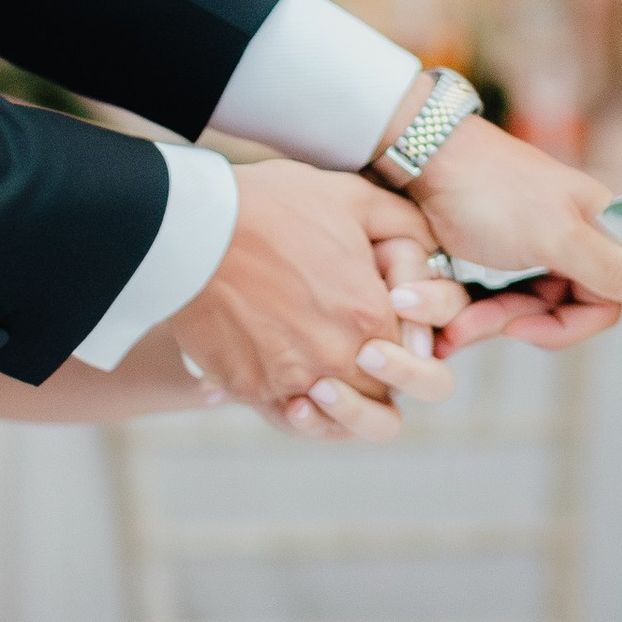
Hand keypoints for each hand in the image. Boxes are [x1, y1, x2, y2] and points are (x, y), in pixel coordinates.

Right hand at [175, 165, 457, 440]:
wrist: (191, 228)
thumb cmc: (273, 205)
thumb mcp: (353, 197)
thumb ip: (406, 228)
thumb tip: (430, 257)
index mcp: (371, 317)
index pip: (416, 360)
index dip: (407, 347)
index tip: (385, 328)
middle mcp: (338, 359)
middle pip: (382, 403)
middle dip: (377, 384)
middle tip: (358, 359)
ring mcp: (293, 380)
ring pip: (337, 424)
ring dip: (337, 408)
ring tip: (320, 382)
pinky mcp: (251, 389)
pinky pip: (288, 420)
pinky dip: (293, 411)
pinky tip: (287, 385)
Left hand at [404, 113, 621, 355]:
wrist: (419, 157)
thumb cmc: (486, 188)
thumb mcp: (553, 234)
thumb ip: (609, 266)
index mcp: (592, 230)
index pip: (604, 304)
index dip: (566, 326)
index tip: (523, 327)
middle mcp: (562, 243)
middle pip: (552, 312)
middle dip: (509, 323)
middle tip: (467, 321)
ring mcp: (522, 251)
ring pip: (514, 311)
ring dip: (480, 320)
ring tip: (446, 319)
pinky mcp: (485, 258)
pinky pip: (484, 300)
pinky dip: (463, 310)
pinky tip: (439, 313)